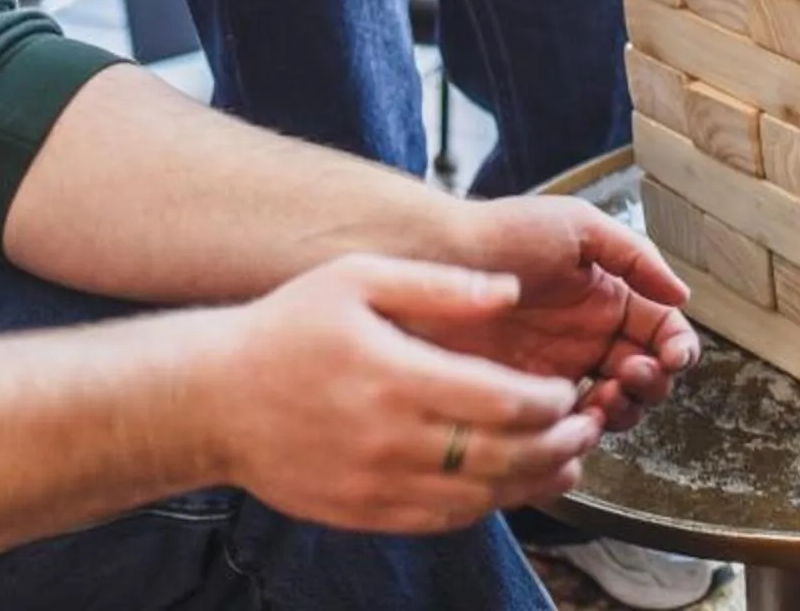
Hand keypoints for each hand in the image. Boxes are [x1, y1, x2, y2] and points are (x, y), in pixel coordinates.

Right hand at [202, 255, 603, 532]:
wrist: (212, 401)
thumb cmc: (286, 329)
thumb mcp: (358, 279)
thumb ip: (441, 285)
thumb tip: (510, 290)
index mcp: (396, 376)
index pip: (503, 402)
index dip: (551, 403)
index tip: (567, 390)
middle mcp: (391, 440)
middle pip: (503, 458)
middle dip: (558, 445)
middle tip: (586, 427)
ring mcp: (378, 485)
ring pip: (481, 498)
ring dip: (534, 483)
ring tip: (565, 460)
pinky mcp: (366, 513)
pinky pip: (444, 520)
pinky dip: (488, 506)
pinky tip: (508, 484)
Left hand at [416, 197, 697, 433]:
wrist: (432, 260)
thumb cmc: (499, 233)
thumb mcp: (577, 225)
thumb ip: (635, 255)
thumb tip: (682, 295)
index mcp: (605, 297)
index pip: (661, 331)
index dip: (676, 347)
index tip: (673, 355)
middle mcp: (587, 338)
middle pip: (646, 377)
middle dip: (651, 382)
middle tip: (630, 372)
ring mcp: (557, 371)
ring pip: (614, 408)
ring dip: (624, 408)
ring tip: (604, 394)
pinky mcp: (525, 398)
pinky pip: (567, 427)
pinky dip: (582, 429)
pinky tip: (574, 414)